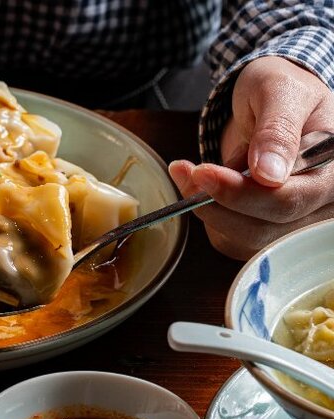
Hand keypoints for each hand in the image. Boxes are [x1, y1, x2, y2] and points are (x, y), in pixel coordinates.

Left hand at [169, 56, 333, 259]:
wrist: (274, 101)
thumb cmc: (282, 90)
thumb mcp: (279, 91)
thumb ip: (277, 129)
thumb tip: (270, 174)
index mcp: (333, 171)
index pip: (288, 200)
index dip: (240, 193)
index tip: (202, 173)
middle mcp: (321, 203)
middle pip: (265, 227)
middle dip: (217, 202)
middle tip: (187, 171)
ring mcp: (297, 220)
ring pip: (246, 240)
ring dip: (209, 212)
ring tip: (190, 174)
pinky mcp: (270, 228)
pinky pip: (235, 241)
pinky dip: (211, 218)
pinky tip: (202, 189)